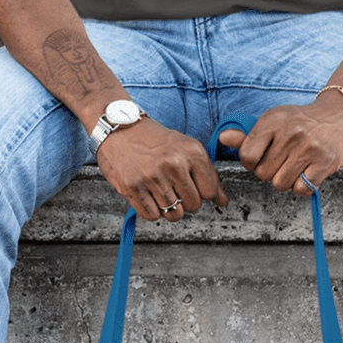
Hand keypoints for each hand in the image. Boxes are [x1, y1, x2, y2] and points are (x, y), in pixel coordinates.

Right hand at [96, 118, 227, 221]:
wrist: (118, 127)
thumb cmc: (153, 138)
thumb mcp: (185, 147)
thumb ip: (207, 174)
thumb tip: (223, 201)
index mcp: (192, 152)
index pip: (210, 191)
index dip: (203, 192)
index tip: (193, 186)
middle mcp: (174, 164)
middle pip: (193, 205)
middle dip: (185, 201)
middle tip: (173, 187)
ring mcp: (153, 177)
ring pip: (174, 214)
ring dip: (168, 208)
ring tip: (160, 191)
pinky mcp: (133, 187)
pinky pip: (153, 216)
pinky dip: (151, 211)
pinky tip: (148, 195)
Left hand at [217, 94, 342, 195]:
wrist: (342, 114)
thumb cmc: (303, 121)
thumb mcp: (275, 120)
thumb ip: (248, 135)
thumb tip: (222, 139)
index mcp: (273, 121)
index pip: (247, 156)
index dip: (251, 162)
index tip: (262, 157)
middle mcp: (290, 133)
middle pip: (263, 174)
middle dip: (270, 172)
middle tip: (284, 160)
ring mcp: (309, 148)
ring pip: (280, 184)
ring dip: (286, 181)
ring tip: (296, 166)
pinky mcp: (325, 162)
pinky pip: (301, 189)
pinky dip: (302, 186)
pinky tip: (308, 172)